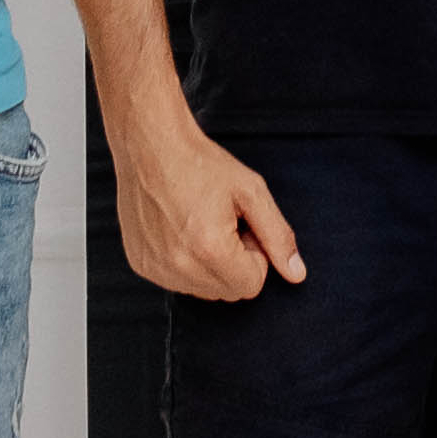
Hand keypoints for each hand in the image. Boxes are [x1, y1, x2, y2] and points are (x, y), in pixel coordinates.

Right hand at [115, 116, 303, 303]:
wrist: (150, 145)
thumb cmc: (199, 163)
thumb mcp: (251, 192)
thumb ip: (277, 236)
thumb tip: (296, 274)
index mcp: (210, 249)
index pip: (251, 285)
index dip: (254, 256)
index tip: (242, 226)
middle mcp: (179, 266)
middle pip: (227, 292)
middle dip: (234, 264)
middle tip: (223, 223)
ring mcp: (155, 268)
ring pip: (202, 290)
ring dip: (209, 266)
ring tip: (200, 224)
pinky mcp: (140, 264)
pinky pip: (175, 281)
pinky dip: (184, 263)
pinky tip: (180, 230)